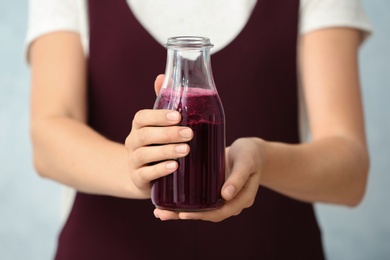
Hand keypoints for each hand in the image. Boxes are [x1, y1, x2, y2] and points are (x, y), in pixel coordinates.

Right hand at [124, 76, 192, 198]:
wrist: (142, 175)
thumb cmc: (156, 144)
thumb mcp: (159, 124)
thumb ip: (163, 102)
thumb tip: (163, 75)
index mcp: (139, 126)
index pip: (142, 117)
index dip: (158, 116)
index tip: (177, 116)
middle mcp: (133, 142)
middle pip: (145, 135)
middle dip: (168, 133)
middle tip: (190, 133)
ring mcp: (133, 161)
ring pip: (145, 154)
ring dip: (166, 151)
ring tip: (186, 150)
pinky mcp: (138, 179)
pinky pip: (146, 174)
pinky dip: (160, 169)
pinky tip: (174, 167)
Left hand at [154, 137, 263, 221]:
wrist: (252, 149)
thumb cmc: (251, 154)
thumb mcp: (246, 163)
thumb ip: (237, 178)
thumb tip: (225, 195)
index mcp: (241, 200)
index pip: (219, 213)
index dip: (201, 215)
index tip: (182, 214)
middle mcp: (229, 202)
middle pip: (206, 214)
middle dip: (183, 215)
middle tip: (161, 214)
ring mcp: (220, 197)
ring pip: (200, 208)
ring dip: (179, 211)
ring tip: (159, 211)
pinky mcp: (212, 189)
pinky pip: (198, 198)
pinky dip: (183, 201)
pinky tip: (167, 198)